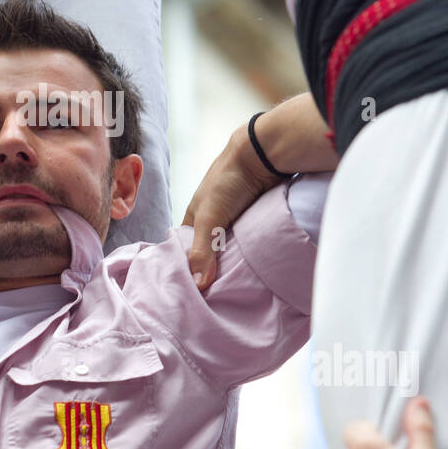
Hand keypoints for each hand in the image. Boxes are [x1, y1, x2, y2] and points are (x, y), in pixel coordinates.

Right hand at [182, 94, 335, 291]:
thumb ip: (203, 249)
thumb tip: (198, 284)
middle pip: (209, 249)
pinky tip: (255, 265)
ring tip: (237, 285)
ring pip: (230, 245)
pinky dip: (250, 250)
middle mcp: (213, 217)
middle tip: (217, 294)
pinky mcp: (254, 216)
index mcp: (195, 216)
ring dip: (233, 260)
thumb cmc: (228, 181)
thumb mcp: (211, 217)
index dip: (187, 267)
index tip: (192, 290)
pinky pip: (249, 239)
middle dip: (212, 267)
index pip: (185, 248)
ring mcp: (235, 217)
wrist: (262, 154)